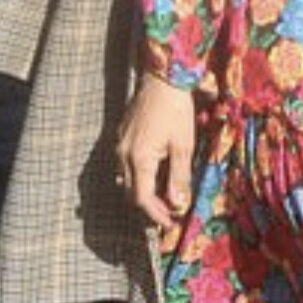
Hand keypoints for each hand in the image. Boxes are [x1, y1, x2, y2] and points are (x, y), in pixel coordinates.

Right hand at [115, 72, 195, 228]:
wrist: (161, 79)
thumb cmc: (176, 110)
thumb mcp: (183, 145)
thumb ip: (179, 177)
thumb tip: (177, 204)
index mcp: (139, 158)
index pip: (142, 199)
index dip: (156, 214)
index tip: (170, 222)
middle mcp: (123, 154)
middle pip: (131, 193)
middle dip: (150, 207)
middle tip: (169, 214)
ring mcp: (118, 145)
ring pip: (126, 180)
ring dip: (143, 193)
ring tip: (164, 197)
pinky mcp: (120, 137)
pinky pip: (125, 166)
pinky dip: (138, 177)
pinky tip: (154, 175)